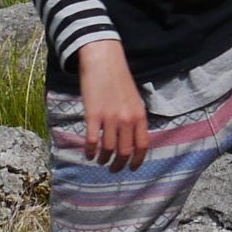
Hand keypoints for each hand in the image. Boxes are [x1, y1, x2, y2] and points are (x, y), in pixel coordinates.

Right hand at [76, 41, 147, 168]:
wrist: (103, 61)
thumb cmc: (119, 80)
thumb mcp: (135, 100)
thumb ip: (135, 119)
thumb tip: (133, 139)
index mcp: (140, 116)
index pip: (142, 145)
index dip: (137, 161)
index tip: (131, 168)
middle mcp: (127, 119)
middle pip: (125, 152)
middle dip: (119, 165)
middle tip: (113, 170)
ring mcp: (109, 118)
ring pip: (108, 150)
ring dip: (103, 159)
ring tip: (100, 161)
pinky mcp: (92, 115)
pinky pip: (91, 141)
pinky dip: (89, 152)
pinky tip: (88, 154)